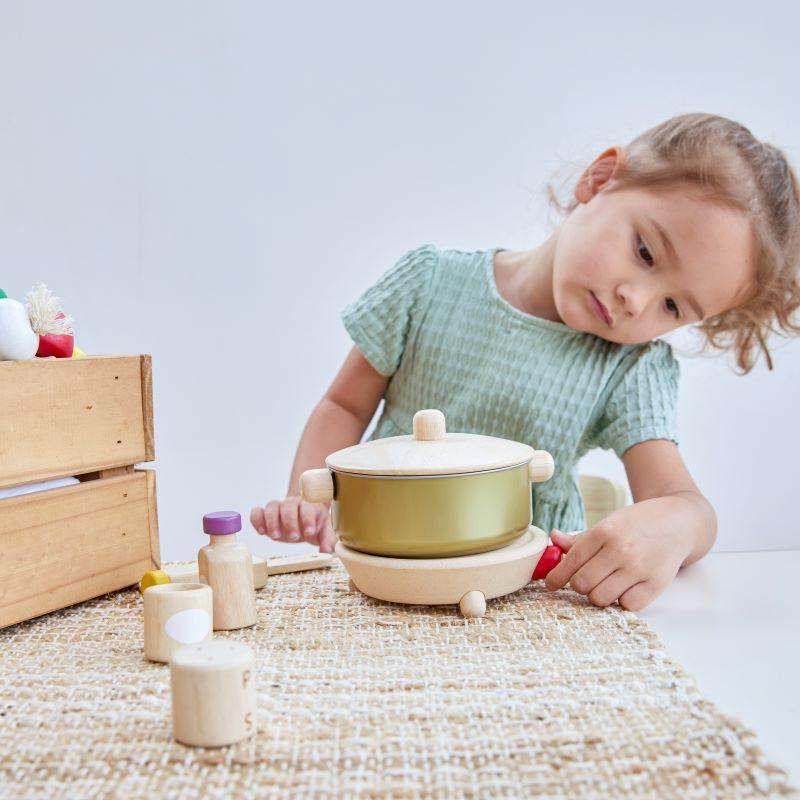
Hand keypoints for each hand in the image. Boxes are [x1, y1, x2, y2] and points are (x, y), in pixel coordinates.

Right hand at [250, 496, 335, 552]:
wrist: (304, 520)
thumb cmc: (315, 524)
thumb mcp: (325, 531)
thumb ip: (327, 538)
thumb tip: (326, 550)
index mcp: (310, 506)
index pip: (308, 507)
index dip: (308, 519)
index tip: (309, 533)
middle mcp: (293, 504)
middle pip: (288, 504)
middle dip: (290, 521)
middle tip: (293, 538)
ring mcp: (278, 508)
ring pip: (272, 506)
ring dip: (272, 521)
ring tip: (276, 537)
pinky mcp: (265, 515)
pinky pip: (257, 512)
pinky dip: (256, 520)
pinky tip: (261, 532)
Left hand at [543, 497, 693, 610]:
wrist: (679, 521)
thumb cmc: (638, 523)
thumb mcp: (608, 523)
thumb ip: (581, 538)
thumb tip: (554, 539)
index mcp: (604, 531)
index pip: (571, 561)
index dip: (556, 577)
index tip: (551, 584)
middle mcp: (620, 550)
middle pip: (582, 584)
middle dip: (578, 585)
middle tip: (584, 580)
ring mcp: (639, 568)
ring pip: (601, 598)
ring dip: (598, 595)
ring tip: (605, 584)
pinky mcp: (656, 584)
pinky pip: (627, 606)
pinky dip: (622, 601)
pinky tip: (624, 588)